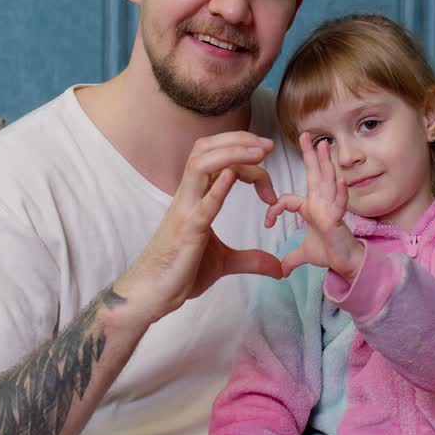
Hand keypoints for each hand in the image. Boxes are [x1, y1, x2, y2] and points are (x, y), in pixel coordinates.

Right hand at [115, 131, 282, 325]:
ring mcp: (186, 211)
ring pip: (200, 165)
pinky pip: (201, 205)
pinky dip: (217, 189)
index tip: (270, 169)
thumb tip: (279, 268)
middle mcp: (188, 196)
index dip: (247, 158)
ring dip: (232, 153)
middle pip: (206, 150)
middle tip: (269, 146)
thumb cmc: (182, 272)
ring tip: (260, 154)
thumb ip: (252, 260)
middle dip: (238, 140)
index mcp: (196, 197)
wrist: (154, 294)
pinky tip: (233, 177)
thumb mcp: (225, 263)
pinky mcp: (187, 232)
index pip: (219, 160)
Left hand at [264, 132, 363, 279]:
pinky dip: (340, 193)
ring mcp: (331, 210)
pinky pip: (339, 204)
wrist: (347, 265)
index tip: (267, 224)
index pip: (288, 199)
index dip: (275, 208)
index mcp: (311, 207)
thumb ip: (291, 257)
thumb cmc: (329, 252)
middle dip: (310, 155)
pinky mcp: (338, 220)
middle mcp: (321, 204)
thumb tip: (280, 270)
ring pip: (328, 182)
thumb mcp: (304, 253)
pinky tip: (340, 180)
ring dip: (325, 164)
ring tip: (324, 146)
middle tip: (306, 135)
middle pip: (314, 175)